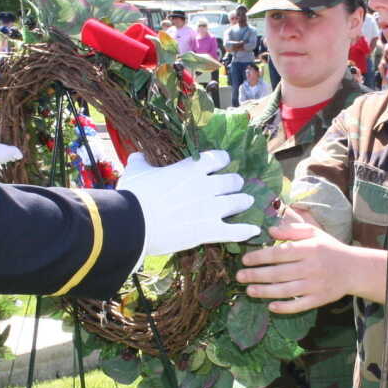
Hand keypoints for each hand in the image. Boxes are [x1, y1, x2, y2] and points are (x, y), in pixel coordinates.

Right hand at [117, 150, 257, 256]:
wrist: (133, 224)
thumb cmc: (134, 195)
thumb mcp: (135, 172)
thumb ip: (140, 162)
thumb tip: (138, 156)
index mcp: (191, 168)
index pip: (218, 158)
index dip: (223, 160)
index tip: (222, 162)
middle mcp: (207, 185)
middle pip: (233, 180)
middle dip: (235, 182)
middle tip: (235, 185)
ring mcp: (211, 209)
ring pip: (239, 201)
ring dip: (244, 201)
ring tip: (247, 201)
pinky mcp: (210, 231)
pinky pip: (236, 231)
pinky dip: (246, 230)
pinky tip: (254, 230)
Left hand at [237, 220, 354, 312]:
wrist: (354, 269)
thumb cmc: (330, 249)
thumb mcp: (314, 233)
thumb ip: (292, 230)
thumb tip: (269, 230)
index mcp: (308, 249)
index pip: (279, 253)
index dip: (260, 257)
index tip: (245, 259)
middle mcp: (311, 267)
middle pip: (278, 273)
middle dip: (256, 275)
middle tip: (239, 276)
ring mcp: (315, 285)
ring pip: (285, 290)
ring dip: (265, 291)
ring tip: (249, 290)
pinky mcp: (319, 299)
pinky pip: (299, 305)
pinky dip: (285, 307)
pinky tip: (270, 307)